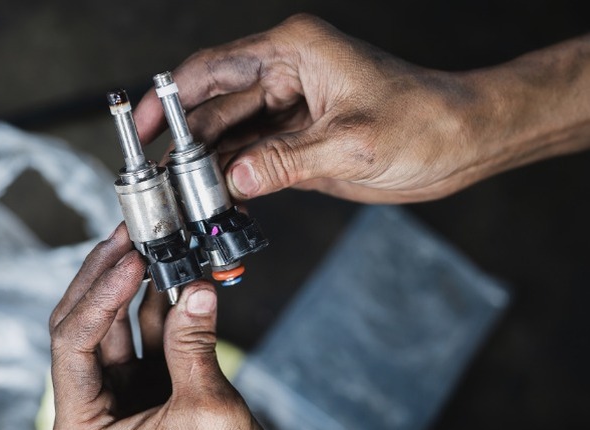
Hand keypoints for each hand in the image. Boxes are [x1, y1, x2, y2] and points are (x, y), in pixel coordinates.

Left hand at [49, 223, 263, 429]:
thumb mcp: (205, 415)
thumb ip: (195, 347)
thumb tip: (197, 289)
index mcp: (81, 428)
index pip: (71, 345)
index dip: (99, 297)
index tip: (130, 263)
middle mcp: (93, 407)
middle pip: (84, 326)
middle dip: (105, 277)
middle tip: (126, 237)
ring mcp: (121, 394)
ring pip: (116, 326)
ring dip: (136, 286)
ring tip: (153, 248)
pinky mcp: (149, 386)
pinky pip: (150, 336)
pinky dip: (164, 306)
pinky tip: (175, 278)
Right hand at [134, 14, 589, 202]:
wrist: (461, 143)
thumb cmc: (424, 121)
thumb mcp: (355, 141)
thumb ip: (290, 161)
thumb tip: (235, 179)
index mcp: (293, 52)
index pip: (213, 68)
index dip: (170, 95)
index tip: (142, 123)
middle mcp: (283, 77)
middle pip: (214, 109)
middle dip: (186, 145)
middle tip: (162, 183)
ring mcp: (287, 113)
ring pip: (229, 139)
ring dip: (206, 169)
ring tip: (183, 201)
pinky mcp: (295, 143)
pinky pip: (251, 160)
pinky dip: (233, 181)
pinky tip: (217, 202)